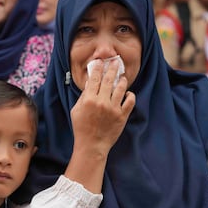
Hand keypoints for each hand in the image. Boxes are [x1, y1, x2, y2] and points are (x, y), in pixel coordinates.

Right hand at [65, 59, 134, 192]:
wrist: (92, 146)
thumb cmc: (81, 128)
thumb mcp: (76, 110)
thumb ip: (83, 96)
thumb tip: (90, 83)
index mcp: (89, 99)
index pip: (94, 79)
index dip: (98, 68)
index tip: (100, 62)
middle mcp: (102, 102)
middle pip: (109, 80)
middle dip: (112, 68)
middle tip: (116, 62)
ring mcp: (113, 109)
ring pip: (121, 88)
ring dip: (122, 80)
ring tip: (122, 78)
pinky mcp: (122, 116)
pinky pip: (130, 101)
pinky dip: (130, 95)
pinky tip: (127, 93)